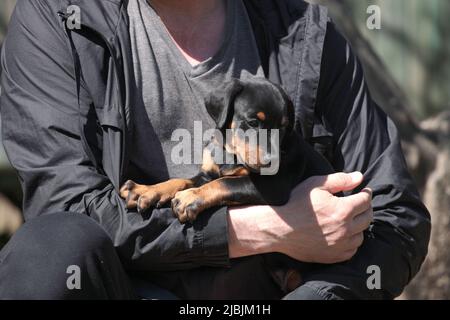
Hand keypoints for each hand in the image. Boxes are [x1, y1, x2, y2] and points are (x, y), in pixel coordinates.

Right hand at [228, 172, 372, 263]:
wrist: (279, 228)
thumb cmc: (296, 203)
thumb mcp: (316, 185)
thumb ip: (340, 180)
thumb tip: (360, 177)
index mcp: (343, 210)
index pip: (365, 201)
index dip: (366, 194)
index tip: (364, 191)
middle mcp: (345, 229)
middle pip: (367, 219)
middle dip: (366, 208)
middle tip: (361, 204)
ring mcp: (340, 245)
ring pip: (361, 236)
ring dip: (359, 227)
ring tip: (352, 220)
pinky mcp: (333, 256)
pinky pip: (351, 251)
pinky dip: (351, 242)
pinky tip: (344, 235)